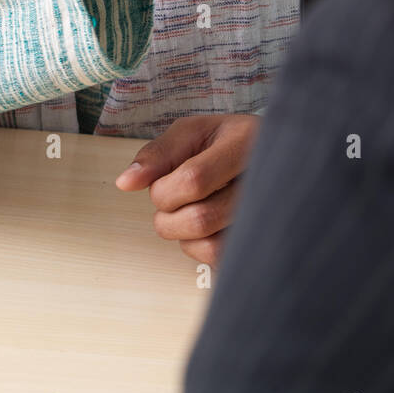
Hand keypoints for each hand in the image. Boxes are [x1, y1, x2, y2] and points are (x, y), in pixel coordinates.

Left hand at [115, 113, 260, 266]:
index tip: (161, 184)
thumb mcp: (193, 132)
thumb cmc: (226, 142)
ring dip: (184, 234)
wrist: (265, 156)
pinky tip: (208, 226)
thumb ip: (158, 154)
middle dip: (169, 216)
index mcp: (246, 142)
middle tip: (173, 200)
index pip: (195, 180)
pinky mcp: (261, 241)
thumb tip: (126, 182)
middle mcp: (265, 181)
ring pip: (211, 245)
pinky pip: (221, 260)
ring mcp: (268, 215)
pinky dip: (201, 248)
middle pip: (200, 219)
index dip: (165, 190)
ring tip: (191, 211)